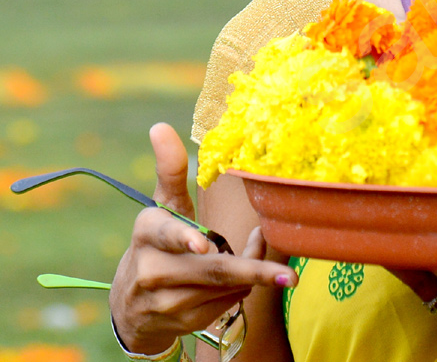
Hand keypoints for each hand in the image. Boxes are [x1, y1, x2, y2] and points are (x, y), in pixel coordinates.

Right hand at [108, 123, 295, 354]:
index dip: (184, 237)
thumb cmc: (159, 243)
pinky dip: (242, 290)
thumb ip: (169, 170)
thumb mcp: (162, 207)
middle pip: (211, 270)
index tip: (203, 243)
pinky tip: (242, 279)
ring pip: (225, 287)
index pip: (166, 234)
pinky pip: (225, 305)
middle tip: (290, 276)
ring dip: (252, 273)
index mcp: (147, 232)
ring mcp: (165, 301)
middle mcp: (151, 270)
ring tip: (257, 253)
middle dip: (253, 271)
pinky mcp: (181, 323)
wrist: (132, 307)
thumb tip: (159, 126)